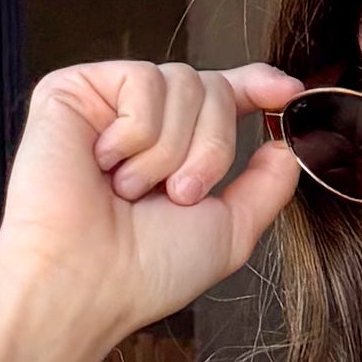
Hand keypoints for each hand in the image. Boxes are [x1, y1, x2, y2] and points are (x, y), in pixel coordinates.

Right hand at [0, 57, 306, 361]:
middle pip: (212, 88)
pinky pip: (143, 80)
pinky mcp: (73, 90)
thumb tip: (287, 143)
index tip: (288, 92)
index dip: (257, 85)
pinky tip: (106, 164)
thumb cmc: (147, 271)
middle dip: (211, 148)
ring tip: (131, 190)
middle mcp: (142, 124)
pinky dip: (137, 132)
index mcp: (175, 152)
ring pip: (183, 81)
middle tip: (177, 196)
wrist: (86, 282)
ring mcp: (107, 104)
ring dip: (170, 150)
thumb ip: (266, 186)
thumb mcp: (229, 231)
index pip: (222, 98)